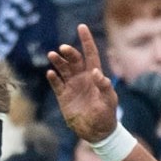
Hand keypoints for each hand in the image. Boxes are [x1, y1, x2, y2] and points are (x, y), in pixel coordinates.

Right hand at [46, 25, 120, 143]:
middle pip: (74, 60)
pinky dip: (53, 78)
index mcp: (95, 76)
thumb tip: (95, 72)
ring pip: (63, 69)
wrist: (97, 132)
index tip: (81, 27)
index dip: (86, 41)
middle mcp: (82, 78)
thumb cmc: (107, 116)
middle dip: (68, 52)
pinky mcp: (63, 97)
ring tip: (52, 55)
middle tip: (63, 49)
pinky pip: (57, 84)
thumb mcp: (109, 101)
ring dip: (58, 61)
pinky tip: (51, 73)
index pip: (90, 54)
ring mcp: (72, 86)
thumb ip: (103, 86)